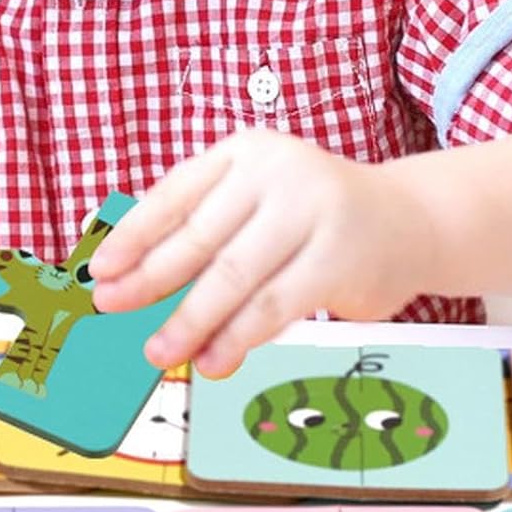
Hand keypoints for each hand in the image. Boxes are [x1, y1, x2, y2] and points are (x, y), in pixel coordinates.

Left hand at [88, 129, 427, 377]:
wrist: (410, 220)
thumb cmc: (316, 216)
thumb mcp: (260, 201)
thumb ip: (209, 229)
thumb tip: (136, 278)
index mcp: (244, 152)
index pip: (176, 193)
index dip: (134, 234)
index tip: (100, 269)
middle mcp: (275, 171)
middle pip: (198, 235)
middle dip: (149, 279)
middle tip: (111, 309)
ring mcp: (309, 210)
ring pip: (232, 275)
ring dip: (190, 319)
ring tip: (158, 351)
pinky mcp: (335, 257)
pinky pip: (273, 305)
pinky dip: (237, 337)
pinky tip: (214, 359)